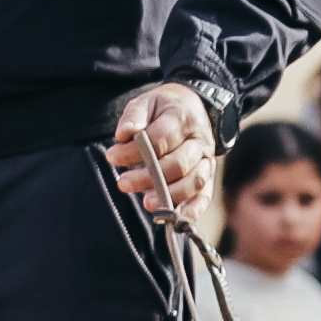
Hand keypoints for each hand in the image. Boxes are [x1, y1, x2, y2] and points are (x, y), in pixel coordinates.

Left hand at [107, 81, 213, 225]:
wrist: (192, 107)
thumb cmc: (163, 108)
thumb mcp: (146, 102)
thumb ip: (134, 116)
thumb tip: (124, 134)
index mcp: (183, 118)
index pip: (160, 138)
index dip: (135, 151)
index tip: (112, 156)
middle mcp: (199, 140)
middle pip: (178, 164)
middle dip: (149, 177)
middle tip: (123, 183)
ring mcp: (207, 160)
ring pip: (194, 182)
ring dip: (170, 195)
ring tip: (146, 202)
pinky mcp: (208, 176)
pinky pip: (204, 196)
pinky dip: (193, 210)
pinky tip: (176, 218)